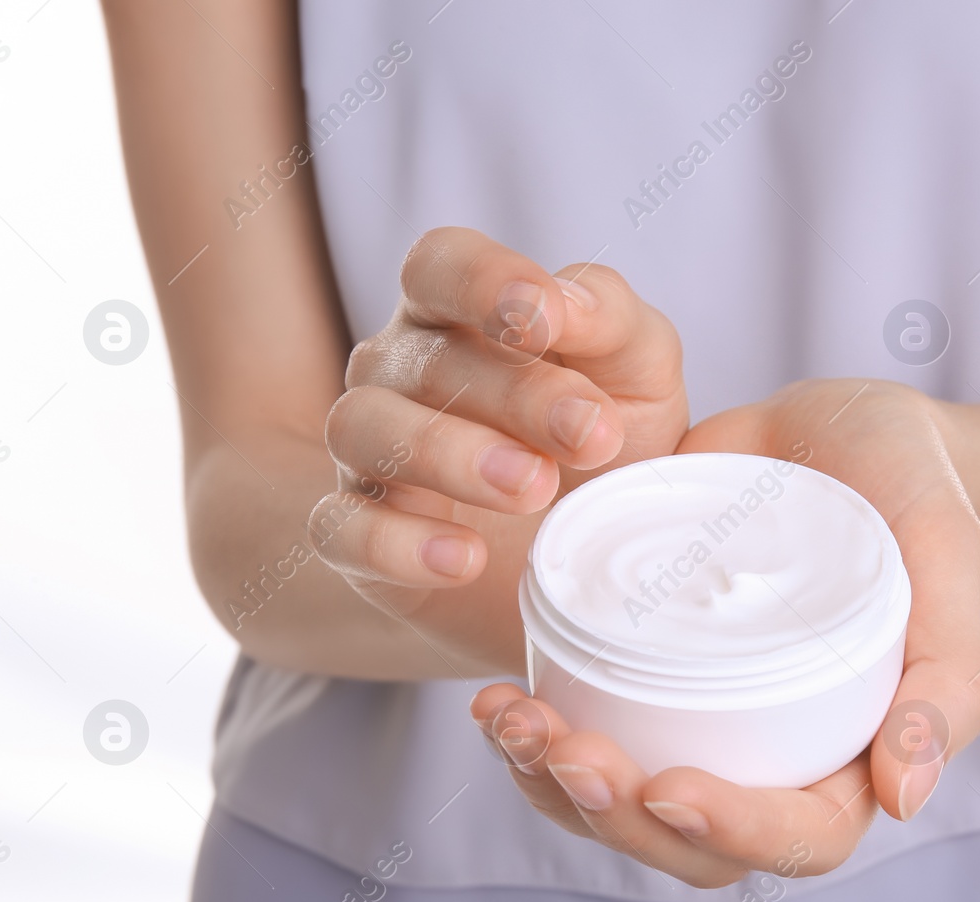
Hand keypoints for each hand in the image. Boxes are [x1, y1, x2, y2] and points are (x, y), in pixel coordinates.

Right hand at [309, 229, 686, 665]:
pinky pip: (342, 530)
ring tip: (534, 488)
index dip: (484, 282)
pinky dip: (397, 544)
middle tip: (591, 435)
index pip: (442, 264)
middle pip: (429, 358)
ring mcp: (368, 452)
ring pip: (366, 429)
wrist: (580, 557)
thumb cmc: (603, 440)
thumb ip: (619, 325)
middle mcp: (400, 370)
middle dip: (516, 393)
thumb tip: (581, 304)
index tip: (544, 317)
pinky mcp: (357, 536)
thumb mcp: (637, 373)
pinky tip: (464, 559)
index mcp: (459, 312)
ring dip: (448, 453)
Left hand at [471, 379, 979, 887]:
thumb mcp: (948, 563)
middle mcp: (773, 757)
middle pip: (689, 843)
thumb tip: (906, 800)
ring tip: (506, 719)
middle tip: (555, 744)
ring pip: (623, 802)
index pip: (799, 837)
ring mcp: (704, 721)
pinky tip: (496, 698)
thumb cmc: (919, 495)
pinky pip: (590, 732)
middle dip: (611, 813)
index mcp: (855, 757)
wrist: (850, 427)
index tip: (665, 785)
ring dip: (553, 783)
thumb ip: (946, 677)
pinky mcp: (649, 674)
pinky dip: (535, 733)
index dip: (730, 832)